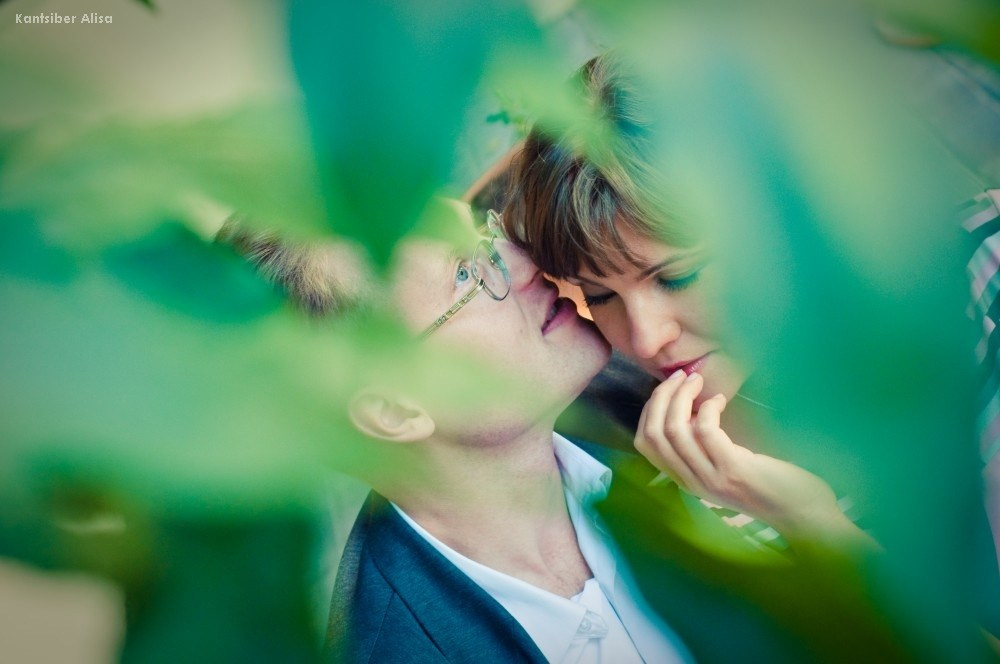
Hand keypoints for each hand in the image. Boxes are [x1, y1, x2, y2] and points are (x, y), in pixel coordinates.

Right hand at [635, 371, 856, 541]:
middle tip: (681, 377)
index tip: (669, 388)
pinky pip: (705, 430)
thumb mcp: (724, 469)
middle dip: (662, 398)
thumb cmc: (768, 485)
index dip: (649, 409)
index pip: (645, 443)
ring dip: (682, 397)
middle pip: (654, 433)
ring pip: (674, 430)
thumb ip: (703, 449)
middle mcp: (691, 480)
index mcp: (685, 479)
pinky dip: (709, 408)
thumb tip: (690, 410)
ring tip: (697, 381)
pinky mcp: (732, 468)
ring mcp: (710, 476)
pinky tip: (721, 401)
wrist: (801, 512)